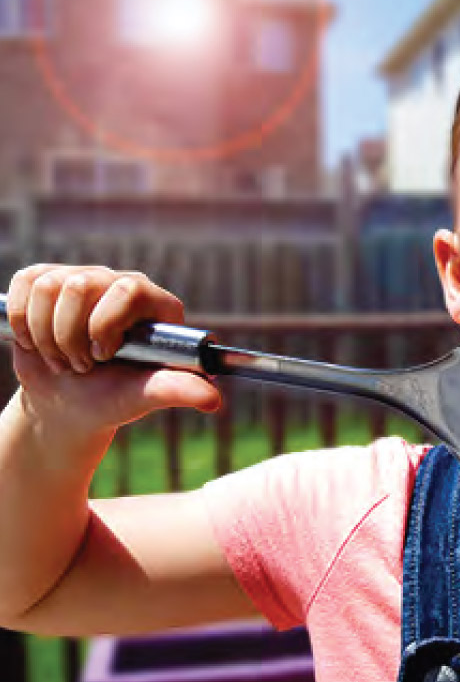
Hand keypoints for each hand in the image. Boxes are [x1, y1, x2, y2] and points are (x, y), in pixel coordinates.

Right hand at [5, 264, 220, 435]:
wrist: (70, 403)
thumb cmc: (115, 398)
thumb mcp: (146, 395)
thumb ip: (178, 391)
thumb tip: (213, 401)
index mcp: (157, 304)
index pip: (129, 289)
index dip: (105, 324)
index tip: (102, 357)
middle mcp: (124, 284)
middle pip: (82, 285)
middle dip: (72, 337)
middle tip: (83, 366)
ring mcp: (86, 278)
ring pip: (49, 287)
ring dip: (47, 336)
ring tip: (64, 359)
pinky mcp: (48, 281)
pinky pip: (24, 285)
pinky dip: (24, 323)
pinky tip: (38, 343)